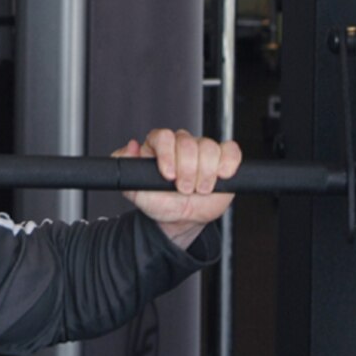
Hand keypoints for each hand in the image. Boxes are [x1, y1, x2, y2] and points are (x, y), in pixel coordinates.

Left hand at [117, 128, 239, 250]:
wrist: (181, 219)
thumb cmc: (159, 202)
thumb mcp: (135, 190)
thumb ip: (125, 167)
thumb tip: (130, 147)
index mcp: (159, 146)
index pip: (163, 136)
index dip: (168, 155)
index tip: (168, 176)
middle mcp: (181, 144)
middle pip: (188, 143)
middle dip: (188, 171)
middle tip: (184, 189)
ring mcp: (203, 150)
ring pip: (209, 147)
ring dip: (206, 173)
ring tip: (200, 189)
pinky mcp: (223, 158)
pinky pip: (230, 151)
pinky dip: (229, 163)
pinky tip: (222, 176)